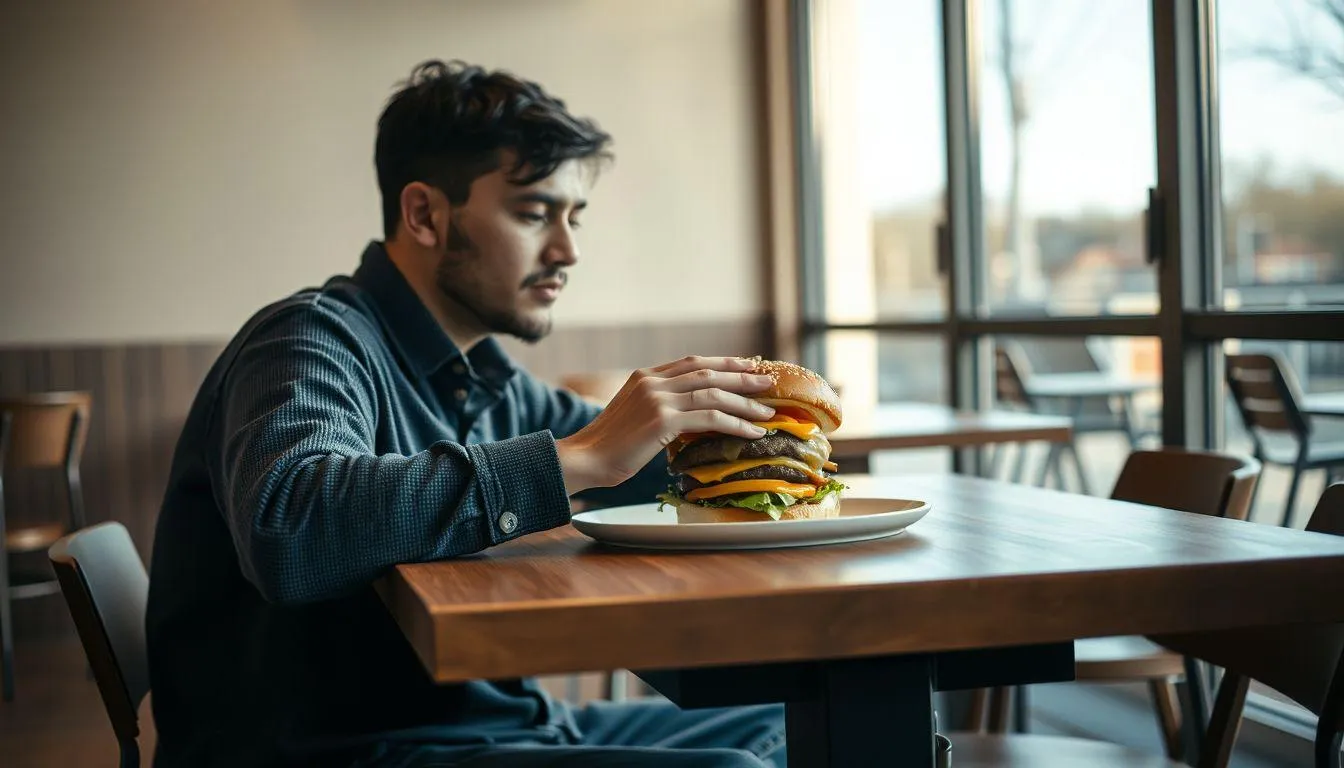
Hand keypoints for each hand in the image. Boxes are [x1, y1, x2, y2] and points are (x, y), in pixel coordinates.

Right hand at [555, 356, 775, 494]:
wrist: (584, 458)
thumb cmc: (608, 447)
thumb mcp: (634, 416)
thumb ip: (659, 406)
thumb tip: (690, 416)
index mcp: (645, 376)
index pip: (692, 362)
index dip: (723, 363)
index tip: (747, 367)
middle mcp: (652, 381)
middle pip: (707, 372)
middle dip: (742, 377)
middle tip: (768, 381)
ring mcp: (658, 398)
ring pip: (713, 394)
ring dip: (745, 402)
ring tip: (767, 412)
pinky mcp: (663, 419)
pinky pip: (710, 418)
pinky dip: (736, 424)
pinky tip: (753, 432)